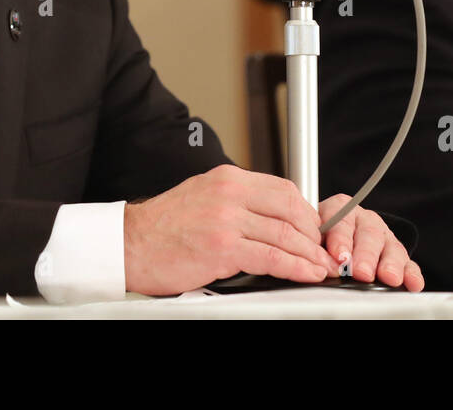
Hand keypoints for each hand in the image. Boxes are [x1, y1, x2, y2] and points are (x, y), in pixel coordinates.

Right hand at [123, 164, 337, 295]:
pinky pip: (271, 257)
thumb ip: (236, 201)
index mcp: (227, 178)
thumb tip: (270, 215)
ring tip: (321, 266)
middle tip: (323, 250)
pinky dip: (295, 267)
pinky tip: (306, 273)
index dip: (305, 211)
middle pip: (290, 209)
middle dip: (313, 233)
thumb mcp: (203, 196)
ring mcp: (226, 219)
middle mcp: (229, 193)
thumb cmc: (163, 227)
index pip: (282, 188)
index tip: (313, 228)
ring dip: (310, 254)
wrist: (129, 244)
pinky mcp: (223, 248)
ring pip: (285, 235)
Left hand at [319, 193, 423, 290]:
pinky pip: (407, 261)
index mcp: (340, 209)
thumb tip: (310, 260)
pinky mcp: (396, 253)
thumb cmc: (321, 235)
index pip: (341, 221)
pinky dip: (410, 273)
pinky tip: (412, 283)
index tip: (339, 256)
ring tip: (388, 278)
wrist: (338, 233)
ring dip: (390, 264)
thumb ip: (314, 243)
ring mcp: (383, 236)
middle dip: (366, 255)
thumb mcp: (313, 232)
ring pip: (390, 247)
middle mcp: (364, 220)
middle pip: (368, 235)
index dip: (341, 239)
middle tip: (362, 272)